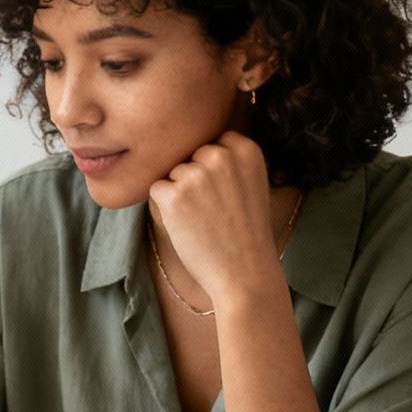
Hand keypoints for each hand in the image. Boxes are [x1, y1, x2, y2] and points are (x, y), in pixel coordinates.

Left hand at [146, 131, 289, 313]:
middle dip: (196, 179)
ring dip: (180, 193)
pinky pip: (157, 189)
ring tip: (204, 219)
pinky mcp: (173, 194)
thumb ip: (232, 161)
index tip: (225, 191)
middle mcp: (221, 155)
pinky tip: (188, 224)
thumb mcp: (253, 183)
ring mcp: (196, 174)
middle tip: (214, 209)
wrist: (244, 270)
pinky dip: (165, 206)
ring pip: (174, 173)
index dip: (214, 168)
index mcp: (246, 149)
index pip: (216, 141)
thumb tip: (200, 148)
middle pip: (192, 156)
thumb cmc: (246, 232)